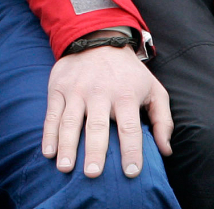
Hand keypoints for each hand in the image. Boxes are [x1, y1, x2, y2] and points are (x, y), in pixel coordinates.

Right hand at [43, 37, 172, 178]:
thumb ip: (163, 120)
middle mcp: (99, 92)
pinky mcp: (58, 87)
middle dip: (95, 151)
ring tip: (65, 169)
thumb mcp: (153, 90)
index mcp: (125, 95)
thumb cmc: (128, 73)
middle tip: (93, 174)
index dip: (132, 151)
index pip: (130, 128)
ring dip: (67, 146)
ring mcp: (76, 89)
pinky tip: (49, 152)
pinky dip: (49, 133)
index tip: (131, 172)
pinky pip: (52, 113)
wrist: (97, 38)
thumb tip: (165, 150)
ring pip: (70, 121)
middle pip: (97, 126)